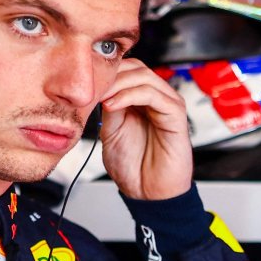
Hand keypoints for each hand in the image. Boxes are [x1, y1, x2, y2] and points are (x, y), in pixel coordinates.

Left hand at [97, 59, 193, 200]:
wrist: (148, 193)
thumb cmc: (134, 167)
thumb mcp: (110, 131)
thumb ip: (108, 107)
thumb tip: (98, 87)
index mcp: (141, 100)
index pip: (127, 70)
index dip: (106, 71)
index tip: (84, 82)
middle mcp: (157, 99)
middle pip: (136, 67)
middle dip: (111, 74)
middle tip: (91, 87)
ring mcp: (168, 104)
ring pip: (144, 76)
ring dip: (118, 83)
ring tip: (101, 98)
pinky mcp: (176, 115)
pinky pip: (153, 94)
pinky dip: (130, 95)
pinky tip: (113, 106)